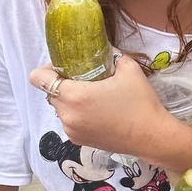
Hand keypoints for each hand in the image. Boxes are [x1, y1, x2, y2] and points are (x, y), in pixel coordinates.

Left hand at [29, 54, 168, 157]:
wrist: (153, 137)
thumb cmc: (141, 102)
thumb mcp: (128, 68)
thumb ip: (111, 55)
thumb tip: (102, 49)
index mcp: (74, 96)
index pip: (38, 78)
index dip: (48, 68)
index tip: (66, 66)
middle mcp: (67, 115)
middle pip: (50, 93)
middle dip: (62, 84)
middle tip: (86, 80)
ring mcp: (71, 130)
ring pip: (59, 108)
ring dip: (70, 100)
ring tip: (95, 98)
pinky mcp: (78, 141)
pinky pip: (69, 121)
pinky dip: (78, 114)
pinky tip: (99, 112)